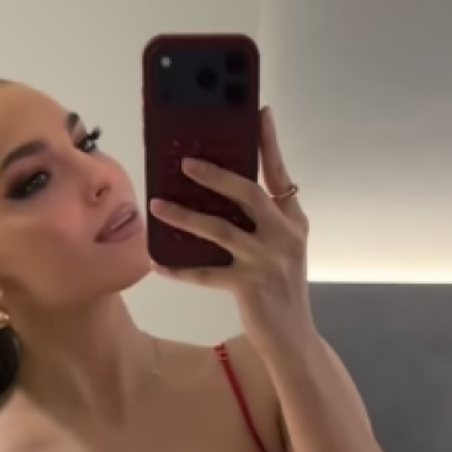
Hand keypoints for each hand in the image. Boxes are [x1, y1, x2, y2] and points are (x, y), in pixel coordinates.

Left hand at [149, 107, 315, 359]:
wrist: (294, 338)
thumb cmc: (281, 290)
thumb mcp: (282, 250)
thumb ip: (263, 222)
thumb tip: (221, 194)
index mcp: (293, 222)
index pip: (280, 175)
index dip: (269, 143)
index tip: (259, 112)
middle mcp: (284, 236)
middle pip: (248, 194)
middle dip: (216, 175)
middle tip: (185, 162)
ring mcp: (267, 261)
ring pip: (220, 229)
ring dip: (185, 216)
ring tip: (157, 205)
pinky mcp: (248, 287)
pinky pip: (204, 273)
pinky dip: (178, 268)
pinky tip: (157, 262)